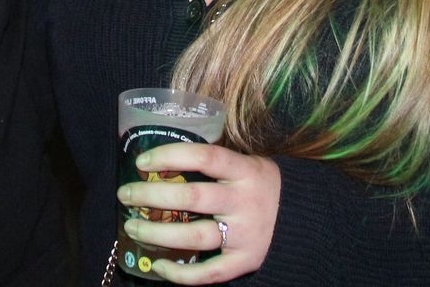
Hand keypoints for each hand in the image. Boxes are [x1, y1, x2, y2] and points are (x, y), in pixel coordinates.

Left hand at [118, 142, 281, 282]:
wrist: (303, 218)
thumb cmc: (261, 185)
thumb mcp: (246, 163)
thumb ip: (213, 163)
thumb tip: (161, 158)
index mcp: (245, 171)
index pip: (204, 157)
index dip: (170, 155)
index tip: (141, 161)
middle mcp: (245, 202)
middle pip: (192, 197)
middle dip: (152, 196)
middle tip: (126, 195)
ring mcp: (246, 234)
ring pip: (196, 236)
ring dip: (158, 233)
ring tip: (132, 227)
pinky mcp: (245, 261)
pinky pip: (209, 272)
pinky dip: (181, 273)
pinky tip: (158, 266)